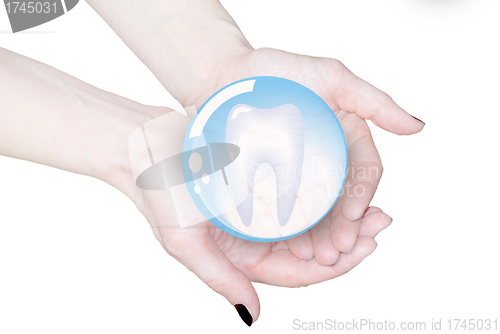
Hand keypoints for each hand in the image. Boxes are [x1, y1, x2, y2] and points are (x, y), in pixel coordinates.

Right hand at [114, 47, 421, 324]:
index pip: (298, 273)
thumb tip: (253, 314)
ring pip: (311, 223)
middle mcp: (255, 240)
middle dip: (351, 240)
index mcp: (242, 259)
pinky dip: (323, 193)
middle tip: (382, 220)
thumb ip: (220, 277)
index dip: (337, 266)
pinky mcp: (261, 187)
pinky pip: (299, 195)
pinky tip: (343, 182)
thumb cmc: (160, 193)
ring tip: (373, 203)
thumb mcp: (184, 240)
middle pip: (312, 249)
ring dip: (343, 216)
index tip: (367, 247)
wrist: (145, 149)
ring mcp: (259, 214)